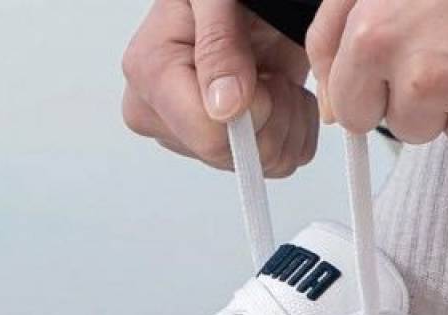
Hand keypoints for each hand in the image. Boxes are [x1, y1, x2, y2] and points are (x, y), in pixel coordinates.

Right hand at [122, 0, 318, 176]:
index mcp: (151, 79)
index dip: (254, 110)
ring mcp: (194, 141)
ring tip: (273, 75)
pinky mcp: (225, 152)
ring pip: (264, 164)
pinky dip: (296, 129)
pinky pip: (280, 165)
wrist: (247, 2)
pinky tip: (279, 94)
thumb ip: (219, 44)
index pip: (209, 137)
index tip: (262, 71)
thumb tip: (224, 107)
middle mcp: (165, 119)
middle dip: (273, 113)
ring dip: (288, 118)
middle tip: (269, 68)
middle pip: (236, 155)